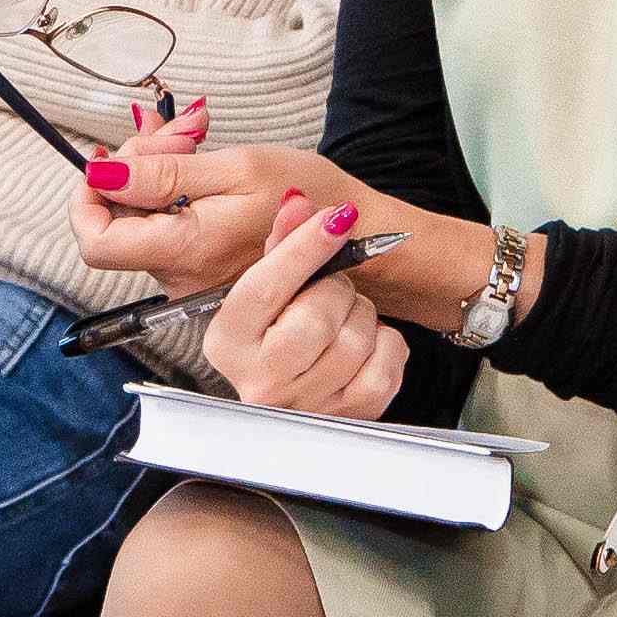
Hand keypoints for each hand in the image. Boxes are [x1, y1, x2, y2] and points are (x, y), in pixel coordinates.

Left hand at [71, 112, 327, 292]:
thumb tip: (100, 174)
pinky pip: (164, 225)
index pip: (97, 243)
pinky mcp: (198, 269)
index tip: (106, 161)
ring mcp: (188, 277)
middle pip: (119, 221)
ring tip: (194, 134)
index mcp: (188, 251)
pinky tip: (195, 157)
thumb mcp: (238, 168)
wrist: (353, 237)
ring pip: (141, 219)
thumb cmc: (308, 198)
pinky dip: (171, 187)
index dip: (86, 200)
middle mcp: (180, 276)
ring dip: (155, 169)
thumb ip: (164, 173)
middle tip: (179, 128)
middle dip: (134, 165)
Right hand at [208, 191, 407, 416]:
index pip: (265, 288)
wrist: (293, 398)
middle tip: (328, 293)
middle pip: (318, 314)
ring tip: (341, 321)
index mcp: (229, 342)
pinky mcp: (350, 415)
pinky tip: (364, 346)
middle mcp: (262, 380)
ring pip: (358, 335)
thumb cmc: (276, 336)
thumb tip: (297, 201)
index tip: (337, 217)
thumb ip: (281, 246)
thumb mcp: (265, 293)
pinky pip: (387, 360)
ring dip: (360, 315)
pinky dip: (386, 343)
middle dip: (335, 290)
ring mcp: (307, 403)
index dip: (305, 247)